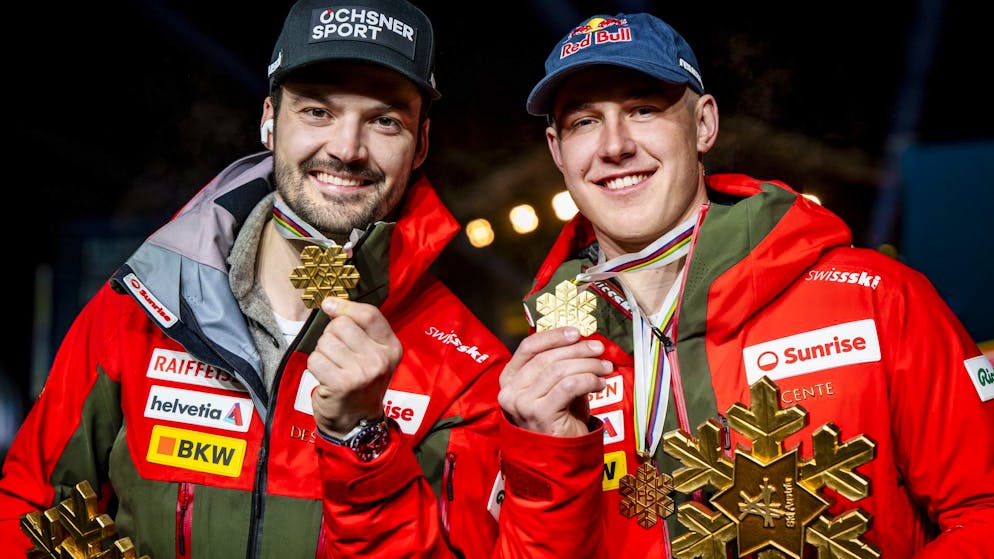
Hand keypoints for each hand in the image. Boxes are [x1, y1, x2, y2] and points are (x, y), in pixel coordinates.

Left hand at [307, 298, 401, 437]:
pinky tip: (325, 377)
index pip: (368, 314)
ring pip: (325, 342)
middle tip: (338, 355)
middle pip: (341, 325)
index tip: (330, 306)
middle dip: (332, 336)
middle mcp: (380, 359)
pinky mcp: (341, 384)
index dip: (345, 306)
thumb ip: (358, 327)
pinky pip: (316, 359)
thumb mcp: (372, 353)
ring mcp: (362, 372)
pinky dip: (315, 367)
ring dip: (323, 353)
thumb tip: (330, 303)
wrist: (355, 421)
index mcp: (392, 347)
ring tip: (333, 367)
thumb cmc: (360, 382)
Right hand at [498, 326, 612, 437]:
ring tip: (605, 368)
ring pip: (560, 370)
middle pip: (547, 357)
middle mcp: (511, 390)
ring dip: (588, 365)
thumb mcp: (553, 388)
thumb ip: (560, 365)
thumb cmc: (557, 420)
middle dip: (578, 350)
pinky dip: (588, 380)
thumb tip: (582, 342)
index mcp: (510, 379)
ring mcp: (523, 403)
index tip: (576, 332)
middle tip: (599, 349)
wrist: (557, 458)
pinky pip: (569, 386)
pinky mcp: (540, 414)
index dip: (553, 336)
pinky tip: (600, 383)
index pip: (528, 347)